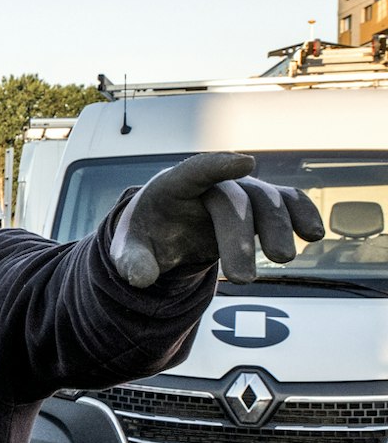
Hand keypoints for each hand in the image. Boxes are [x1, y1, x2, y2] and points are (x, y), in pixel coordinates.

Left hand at [110, 152, 323, 286]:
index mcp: (172, 186)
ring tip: (283, 260)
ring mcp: (239, 190)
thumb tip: (139, 278)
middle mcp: (210, 184)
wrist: (165, 227)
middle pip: (233, 200)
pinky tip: (314, 233)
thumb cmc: (147, 234)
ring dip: (278, 227)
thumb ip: (130, 262)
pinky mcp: (259, 204)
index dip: (218, 166)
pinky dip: (302, 212)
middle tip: (243, 279)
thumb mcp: (128, 249)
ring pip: (266, 199)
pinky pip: (286, 201)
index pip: (195, 170)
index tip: (245, 163)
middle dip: (240, 237)